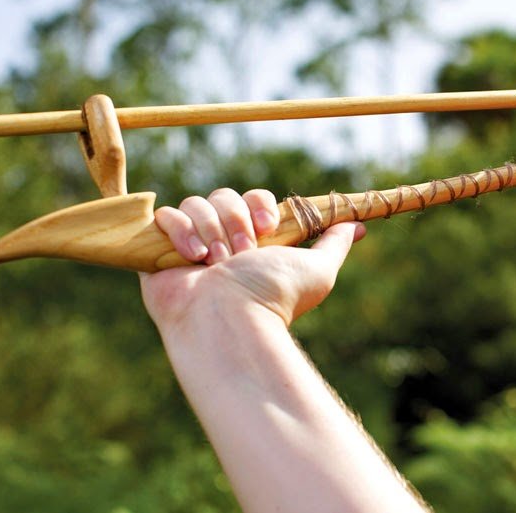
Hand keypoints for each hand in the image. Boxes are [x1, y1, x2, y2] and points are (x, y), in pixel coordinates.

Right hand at [139, 188, 364, 336]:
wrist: (230, 320)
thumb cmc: (273, 298)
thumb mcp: (317, 269)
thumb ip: (334, 243)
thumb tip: (358, 225)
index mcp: (255, 239)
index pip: (253, 197)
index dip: (260, 204)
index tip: (269, 228)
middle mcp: (222, 239)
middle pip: (224, 195)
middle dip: (236, 221)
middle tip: (243, 253)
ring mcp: (189, 244)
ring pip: (196, 203)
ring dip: (211, 230)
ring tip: (217, 263)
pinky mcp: (157, 250)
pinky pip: (164, 215)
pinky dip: (180, 231)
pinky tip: (193, 258)